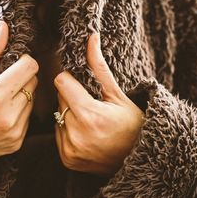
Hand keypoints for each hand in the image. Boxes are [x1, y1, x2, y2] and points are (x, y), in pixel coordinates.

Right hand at [0, 21, 38, 168]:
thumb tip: (5, 27)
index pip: (30, 68)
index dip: (24, 61)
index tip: (14, 63)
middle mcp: (7, 116)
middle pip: (33, 83)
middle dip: (22, 78)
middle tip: (3, 82)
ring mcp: (13, 132)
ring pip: (33, 101)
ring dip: (22, 96)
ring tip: (0, 100)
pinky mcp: (16, 144)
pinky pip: (28, 119)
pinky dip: (19, 113)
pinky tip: (1, 114)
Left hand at [54, 34, 143, 175]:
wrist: (139, 159)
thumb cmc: (133, 125)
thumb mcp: (118, 95)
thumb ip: (99, 67)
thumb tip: (90, 37)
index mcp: (90, 115)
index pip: (61, 82)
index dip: (71, 80)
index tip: (83, 86)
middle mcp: (76, 134)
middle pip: (59, 100)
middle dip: (72, 98)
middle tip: (92, 107)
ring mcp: (70, 149)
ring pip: (57, 117)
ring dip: (69, 115)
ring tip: (90, 123)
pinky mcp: (67, 159)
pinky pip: (58, 133)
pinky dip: (68, 131)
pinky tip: (86, 135)